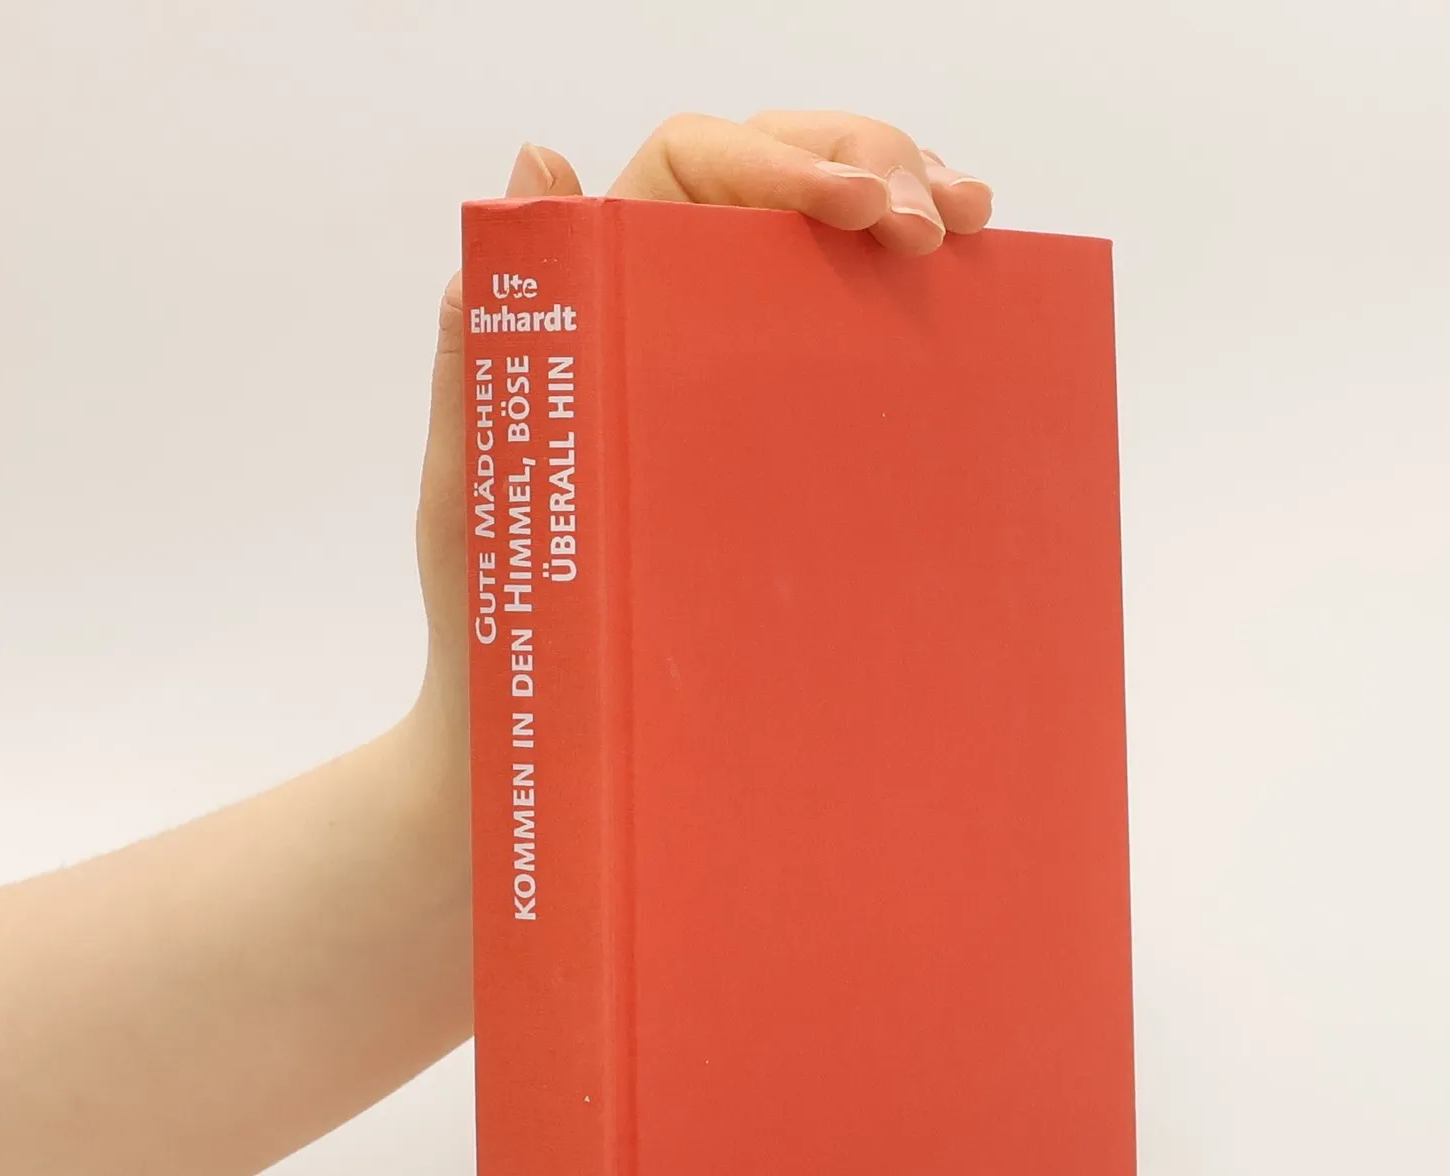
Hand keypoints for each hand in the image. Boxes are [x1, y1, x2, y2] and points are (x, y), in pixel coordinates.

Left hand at [409, 112, 993, 781]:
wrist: (550, 743)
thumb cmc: (496, 626)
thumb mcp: (472, 485)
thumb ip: (486, 345)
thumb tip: (534, 169)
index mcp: (599, 303)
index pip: (697, 170)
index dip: (785, 157)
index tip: (862, 207)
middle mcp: (674, 323)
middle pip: (784, 184)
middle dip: (878, 165)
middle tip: (947, 220)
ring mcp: (739, 387)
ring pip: (833, 256)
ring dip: (915, 208)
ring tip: (976, 233)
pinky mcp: (789, 457)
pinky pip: (859, 360)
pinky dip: (922, 317)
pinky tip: (975, 305)